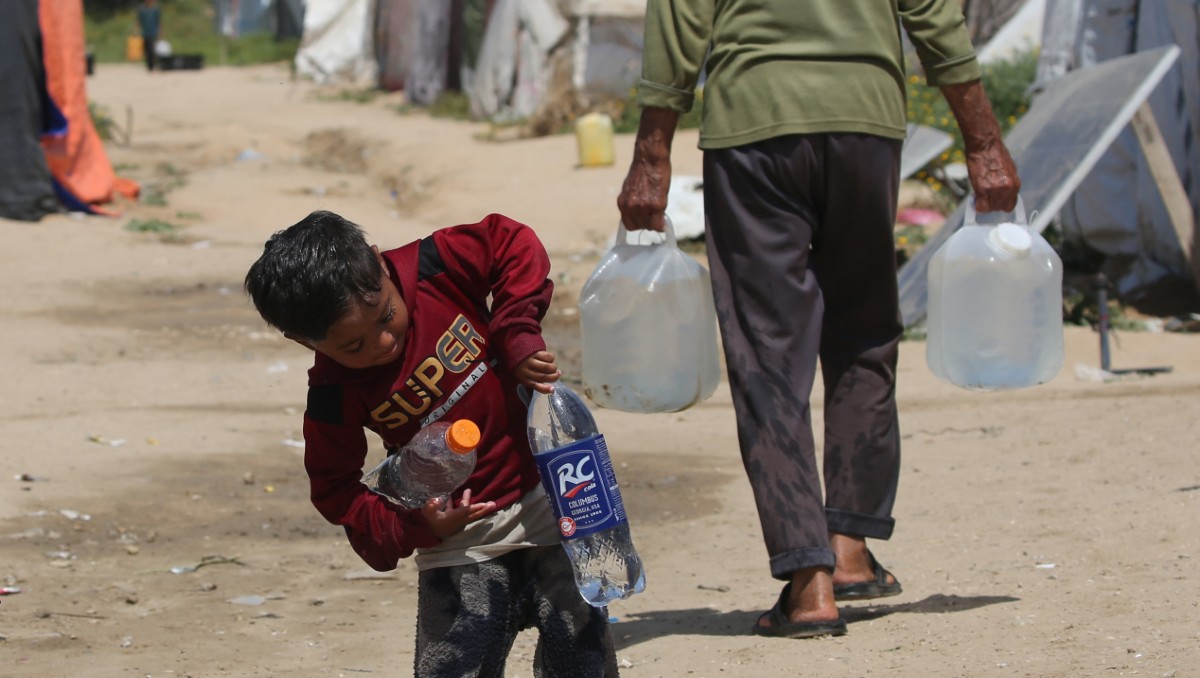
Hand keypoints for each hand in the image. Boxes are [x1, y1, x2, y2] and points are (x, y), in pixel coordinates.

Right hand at [421, 489, 496, 538]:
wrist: (419, 535)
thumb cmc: (423, 524)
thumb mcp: (426, 514)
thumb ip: (431, 506)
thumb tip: (436, 499)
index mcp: (452, 519)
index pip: (466, 512)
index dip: (475, 508)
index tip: (486, 505)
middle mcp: (455, 520)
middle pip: (471, 514)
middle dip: (482, 509)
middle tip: (493, 504)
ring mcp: (452, 520)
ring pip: (464, 511)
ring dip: (467, 501)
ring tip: (468, 490)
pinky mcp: (447, 519)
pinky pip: (455, 510)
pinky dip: (455, 503)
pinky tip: (452, 495)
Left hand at [514, 350, 559, 393]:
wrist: (514, 348)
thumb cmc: (522, 364)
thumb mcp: (523, 374)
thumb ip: (532, 380)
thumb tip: (550, 387)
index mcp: (523, 378)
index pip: (534, 385)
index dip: (545, 389)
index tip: (553, 389)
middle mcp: (525, 370)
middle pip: (543, 376)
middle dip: (554, 377)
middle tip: (558, 374)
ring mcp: (530, 361)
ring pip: (547, 367)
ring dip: (554, 368)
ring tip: (554, 368)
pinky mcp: (534, 352)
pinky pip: (547, 356)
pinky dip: (551, 358)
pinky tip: (549, 359)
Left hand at [616, 107, 679, 231]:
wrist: (650, 158)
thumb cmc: (643, 171)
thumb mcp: (631, 189)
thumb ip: (632, 202)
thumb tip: (637, 213)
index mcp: (622, 203)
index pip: (628, 224)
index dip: (637, 224)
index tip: (644, 220)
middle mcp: (630, 207)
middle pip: (638, 227)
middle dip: (647, 223)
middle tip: (653, 216)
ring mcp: (643, 207)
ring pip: (649, 226)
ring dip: (655, 222)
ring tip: (659, 211)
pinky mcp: (656, 205)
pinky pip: (658, 224)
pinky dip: (661, 224)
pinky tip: (664, 218)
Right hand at [939, 80, 1021, 212]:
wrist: (984, 145)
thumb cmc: (994, 153)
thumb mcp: (1008, 169)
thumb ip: (1006, 182)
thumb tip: (1002, 192)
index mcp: (1015, 183)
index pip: (1011, 205)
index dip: (1001, 204)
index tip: (995, 201)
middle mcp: (1007, 188)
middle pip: (1000, 208)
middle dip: (992, 204)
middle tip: (985, 197)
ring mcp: (996, 190)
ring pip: (990, 208)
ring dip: (984, 204)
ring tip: (979, 194)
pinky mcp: (983, 189)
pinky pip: (980, 207)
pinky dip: (976, 205)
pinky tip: (974, 198)